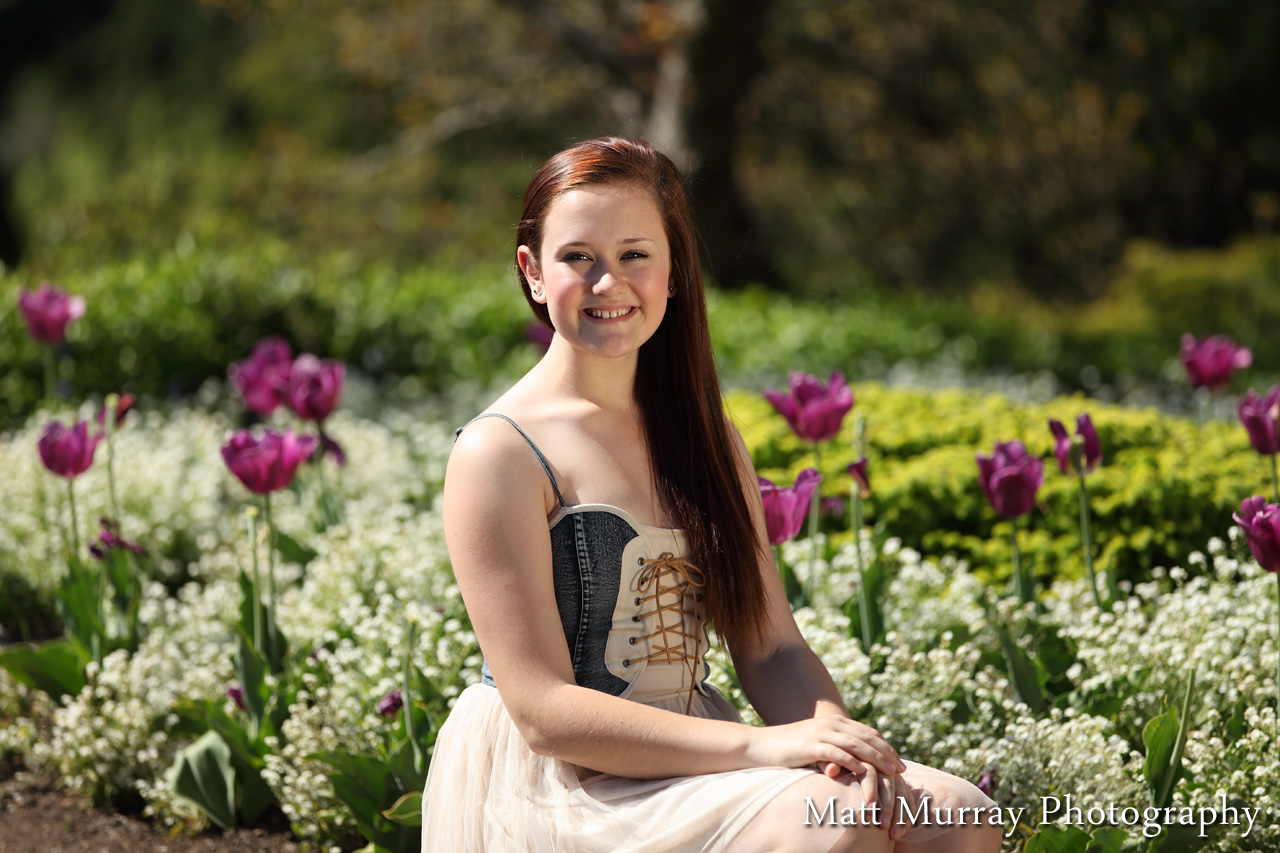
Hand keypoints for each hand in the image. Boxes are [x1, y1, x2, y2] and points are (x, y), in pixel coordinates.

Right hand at [745, 716, 906, 778]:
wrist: (761, 745)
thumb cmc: (789, 750)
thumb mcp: (817, 747)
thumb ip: (836, 750)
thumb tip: (856, 764)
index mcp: (835, 722)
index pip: (868, 733)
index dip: (886, 747)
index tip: (900, 762)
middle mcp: (831, 724)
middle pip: (867, 738)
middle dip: (888, 754)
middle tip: (903, 770)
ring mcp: (821, 733)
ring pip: (857, 745)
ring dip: (877, 759)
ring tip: (892, 773)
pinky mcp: (811, 745)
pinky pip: (837, 753)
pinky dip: (853, 762)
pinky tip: (865, 772)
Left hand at [823, 761, 917, 840]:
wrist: (851, 759)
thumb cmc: (838, 762)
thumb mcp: (833, 761)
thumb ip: (831, 764)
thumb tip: (830, 770)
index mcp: (866, 758)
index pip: (871, 772)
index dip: (870, 789)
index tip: (868, 807)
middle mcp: (883, 766)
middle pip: (889, 785)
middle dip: (887, 807)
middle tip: (882, 825)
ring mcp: (895, 776)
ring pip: (902, 795)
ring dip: (899, 816)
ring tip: (893, 834)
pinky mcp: (903, 785)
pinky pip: (909, 801)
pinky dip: (907, 817)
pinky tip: (900, 832)